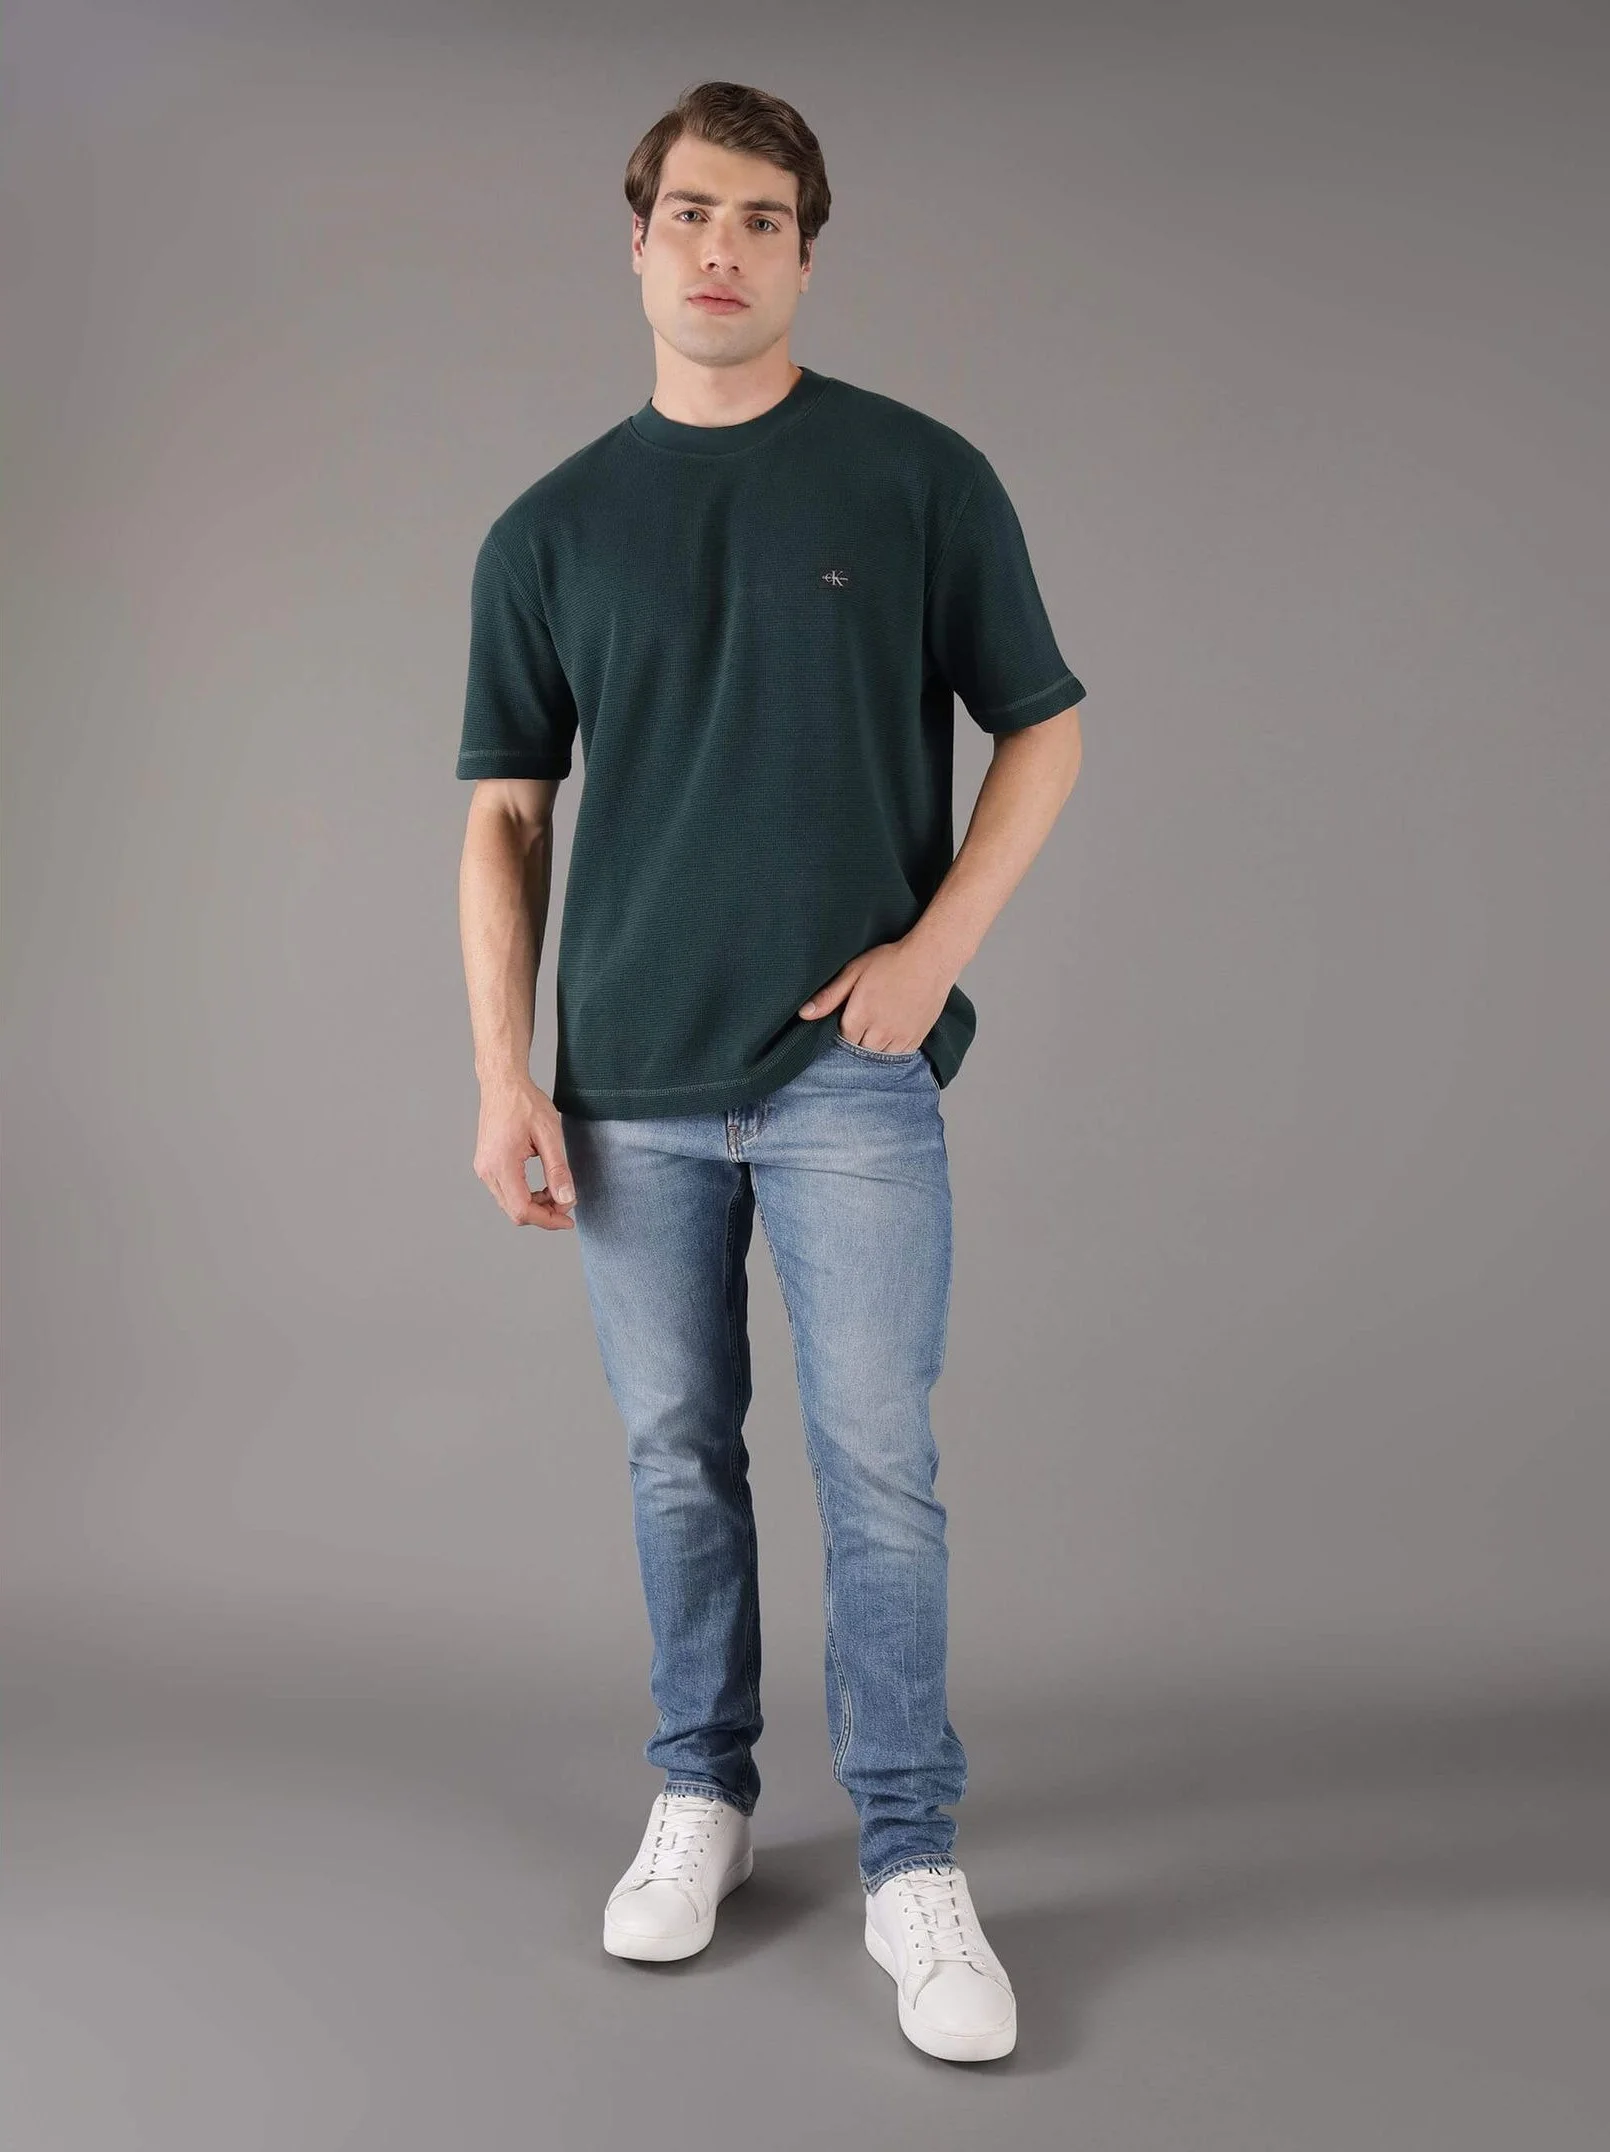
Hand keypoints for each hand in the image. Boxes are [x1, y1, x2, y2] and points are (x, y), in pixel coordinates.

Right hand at [474, 1075, 575, 1228]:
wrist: (503, 1084)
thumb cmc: (525, 1103)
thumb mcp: (549, 1135)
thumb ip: (558, 1170)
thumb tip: (566, 1200)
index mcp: (501, 1164)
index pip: (522, 1210)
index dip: (547, 1220)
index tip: (568, 1219)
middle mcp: (487, 1170)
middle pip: (514, 1212)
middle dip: (543, 1214)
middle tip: (567, 1202)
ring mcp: (483, 1168)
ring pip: (510, 1204)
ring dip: (535, 1205)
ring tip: (557, 1190)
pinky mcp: (486, 1164)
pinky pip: (505, 1191)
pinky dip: (525, 1195)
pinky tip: (543, 1185)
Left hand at [798, 937, 953, 1053]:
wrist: (930, 960)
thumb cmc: (891, 961)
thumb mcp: (854, 972)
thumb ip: (829, 996)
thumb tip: (804, 1014)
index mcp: (859, 1017)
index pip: (842, 1038)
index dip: (845, 1028)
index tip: (850, 1016)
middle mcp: (878, 1033)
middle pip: (859, 1049)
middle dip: (858, 1038)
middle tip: (866, 1018)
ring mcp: (898, 1038)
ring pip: (878, 1055)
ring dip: (875, 1044)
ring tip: (879, 1024)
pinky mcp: (916, 1039)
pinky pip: (898, 1055)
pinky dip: (893, 1047)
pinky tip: (893, 1029)